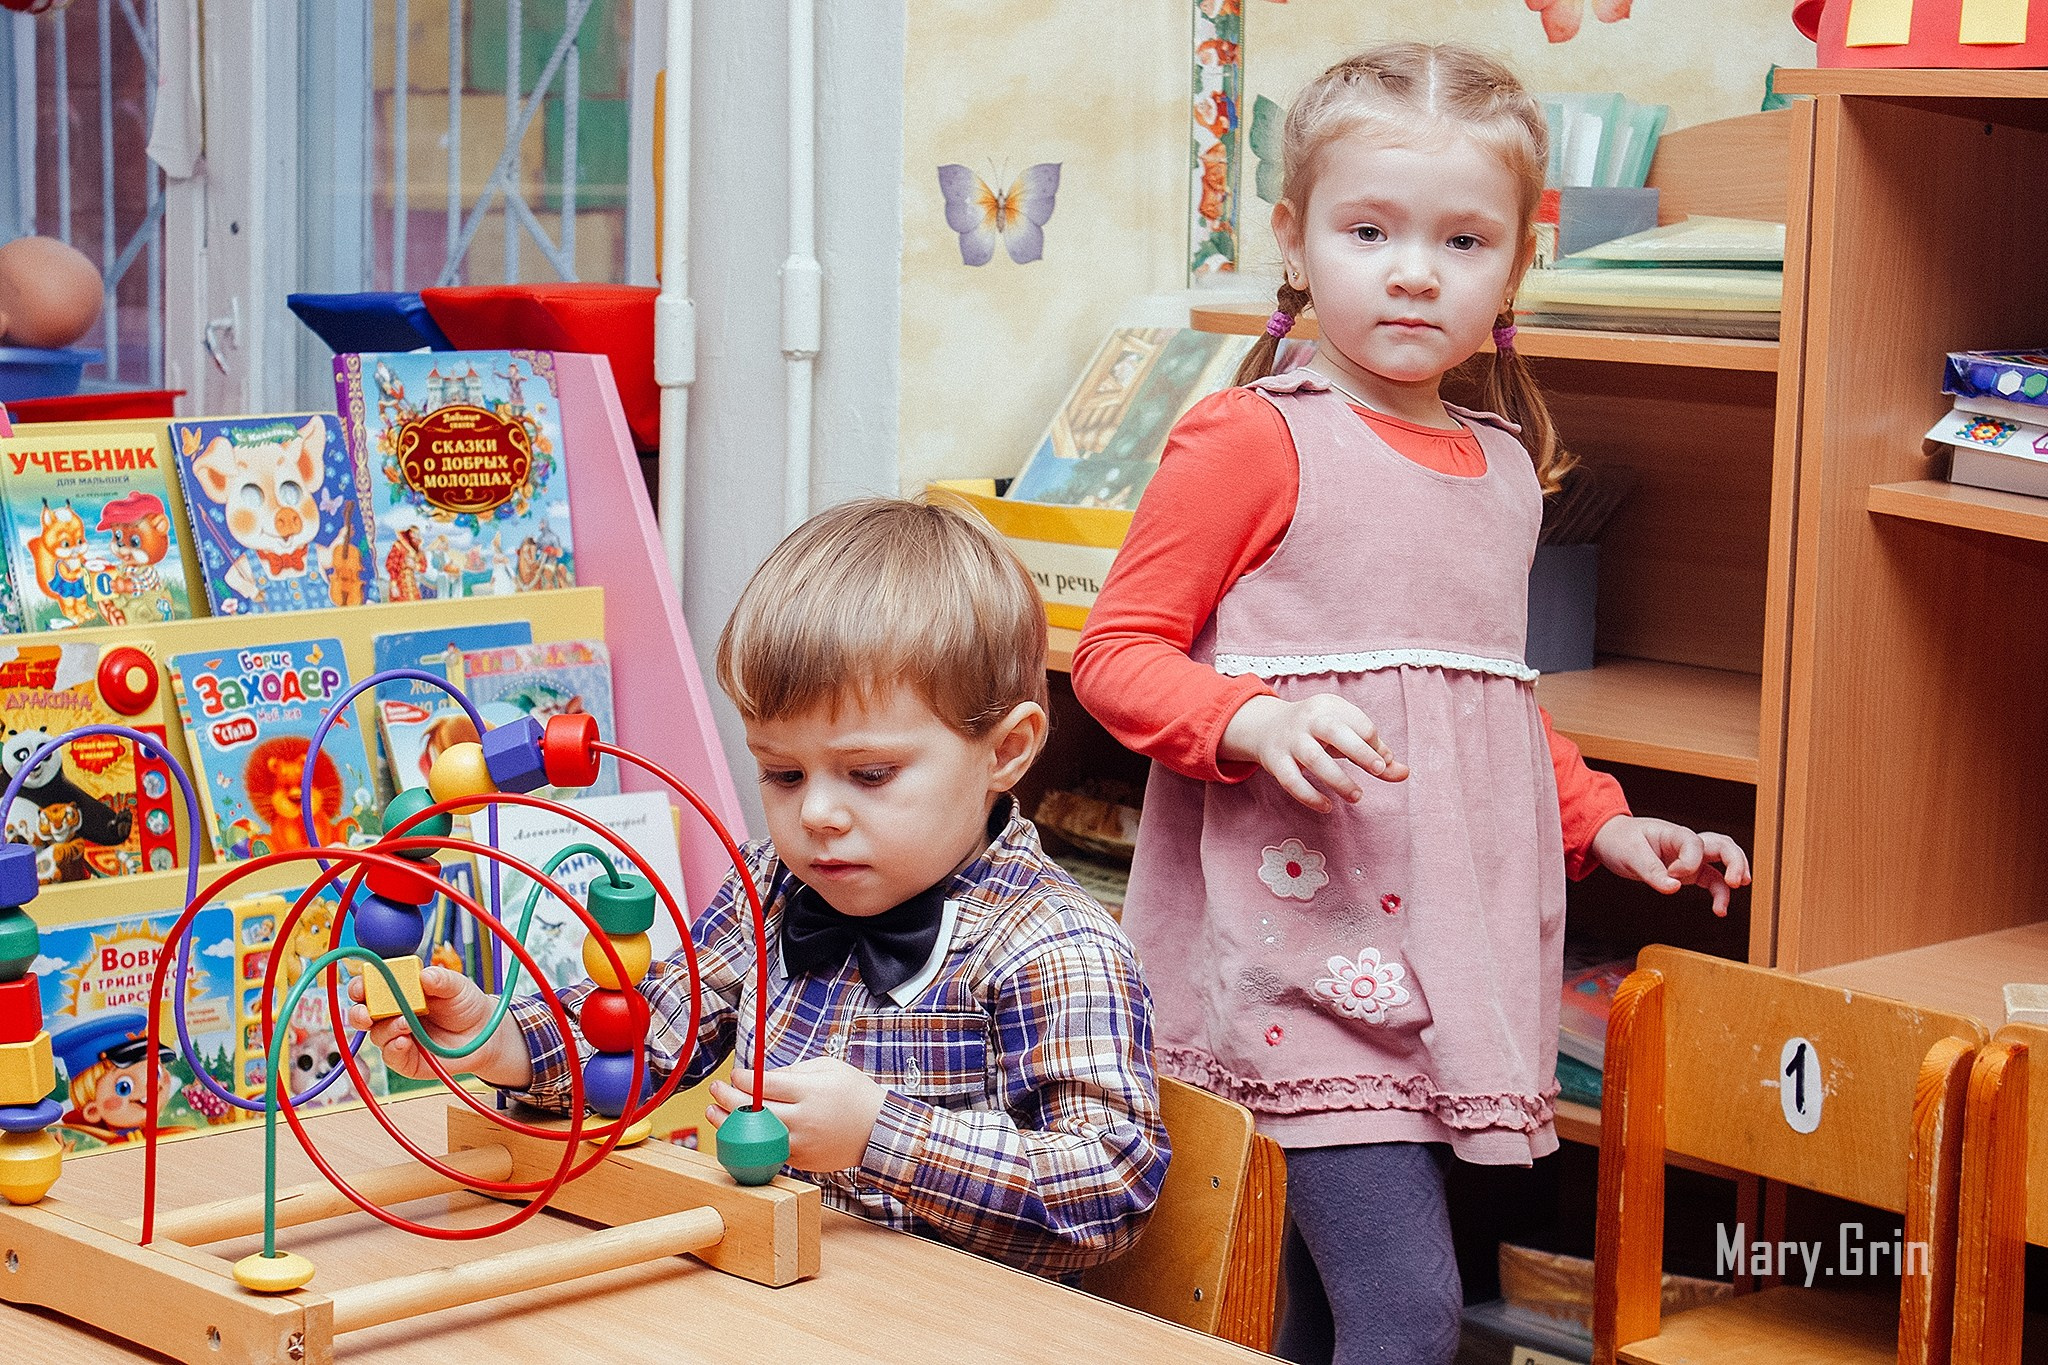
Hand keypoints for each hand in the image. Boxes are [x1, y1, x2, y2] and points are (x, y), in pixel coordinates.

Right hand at [345, 965, 532, 1089]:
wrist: (484, 1033)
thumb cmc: (465, 1004)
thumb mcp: (457, 986)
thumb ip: (441, 979)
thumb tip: (425, 975)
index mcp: (398, 991)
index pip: (369, 987)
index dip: (360, 986)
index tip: (361, 987)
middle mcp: (392, 1015)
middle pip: (362, 1014)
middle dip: (359, 1013)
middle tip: (366, 1013)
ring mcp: (397, 1037)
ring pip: (377, 1035)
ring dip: (386, 1029)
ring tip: (405, 1023)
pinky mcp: (406, 1059)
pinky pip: (391, 1056)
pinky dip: (394, 1048)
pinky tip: (404, 1041)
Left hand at [706, 1058, 885, 1173]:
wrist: (880, 1131)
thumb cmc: (856, 1095)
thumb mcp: (829, 1068)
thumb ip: (794, 1070)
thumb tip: (763, 1078)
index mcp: (810, 1092)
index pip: (764, 1084)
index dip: (743, 1078)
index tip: (735, 1074)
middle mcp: (803, 1119)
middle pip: (754, 1110)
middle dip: (728, 1097)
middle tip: (716, 1089)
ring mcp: (801, 1143)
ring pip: (755, 1136)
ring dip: (731, 1124)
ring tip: (714, 1114)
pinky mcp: (802, 1160)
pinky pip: (770, 1151)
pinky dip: (752, 1143)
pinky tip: (739, 1134)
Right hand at [1219, 693, 1409, 811]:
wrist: (1266, 727)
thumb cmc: (1318, 732)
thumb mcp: (1346, 733)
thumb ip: (1375, 753)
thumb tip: (1405, 773)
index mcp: (1329, 707)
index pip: (1358, 722)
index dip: (1373, 744)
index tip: (1379, 763)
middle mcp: (1308, 720)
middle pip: (1333, 731)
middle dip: (1359, 751)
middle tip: (1378, 771)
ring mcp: (1289, 740)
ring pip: (1313, 758)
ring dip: (1337, 779)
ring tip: (1356, 797)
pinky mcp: (1275, 761)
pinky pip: (1291, 780)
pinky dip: (1309, 796)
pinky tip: (1327, 807)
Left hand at [1590, 815, 1751, 916]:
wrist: (1611, 840)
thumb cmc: (1620, 840)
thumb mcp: (1630, 854)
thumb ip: (1652, 871)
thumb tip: (1673, 888)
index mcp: (1674, 833)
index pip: (1695, 844)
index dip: (1688, 862)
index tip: (1672, 873)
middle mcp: (1686, 844)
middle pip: (1723, 845)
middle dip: (1735, 861)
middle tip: (1735, 881)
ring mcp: (1690, 858)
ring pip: (1723, 862)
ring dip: (1734, 875)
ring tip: (1734, 893)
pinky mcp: (1689, 872)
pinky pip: (1712, 880)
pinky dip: (1719, 892)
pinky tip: (1720, 909)